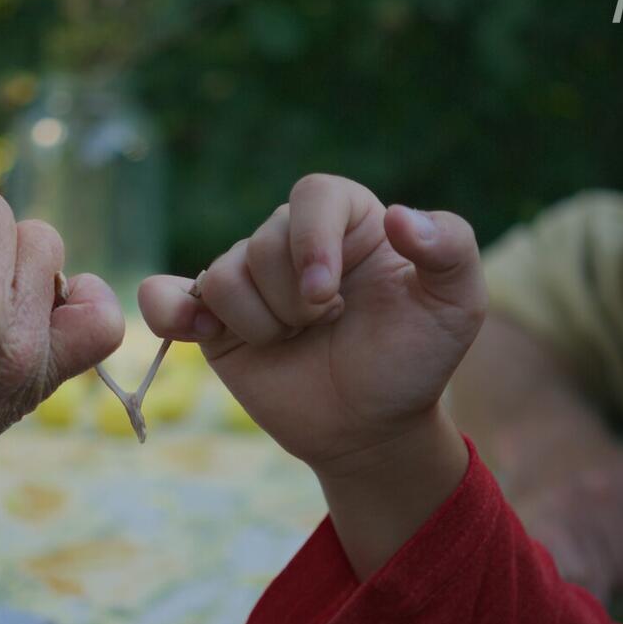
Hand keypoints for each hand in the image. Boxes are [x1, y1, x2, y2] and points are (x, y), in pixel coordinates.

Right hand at [140, 174, 485, 473]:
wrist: (372, 427)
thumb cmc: (413, 359)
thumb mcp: (456, 304)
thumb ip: (450, 248)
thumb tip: (400, 217)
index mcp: (348, 221)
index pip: (313, 195)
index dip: (312, 241)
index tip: (327, 297)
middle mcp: (292, 241)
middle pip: (263, 242)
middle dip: (294, 301)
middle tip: (325, 329)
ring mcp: (249, 280)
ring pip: (221, 276)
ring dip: (261, 325)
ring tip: (294, 343)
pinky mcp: (213, 320)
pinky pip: (166, 296)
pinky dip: (168, 309)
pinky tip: (196, 328)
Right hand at [508, 442, 622, 623]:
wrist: (546, 441)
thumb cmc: (609, 484)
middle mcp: (607, 493)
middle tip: (613, 582)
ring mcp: (568, 505)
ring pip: (596, 578)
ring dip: (597, 589)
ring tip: (590, 578)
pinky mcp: (536, 519)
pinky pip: (564, 574)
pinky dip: (571, 590)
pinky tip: (571, 593)